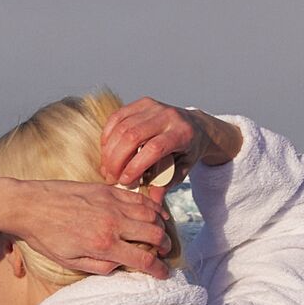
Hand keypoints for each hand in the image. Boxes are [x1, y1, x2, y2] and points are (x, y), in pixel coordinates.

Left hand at [0, 174, 173, 276]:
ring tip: (161, 235)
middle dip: (165, 247)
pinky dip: (151, 207)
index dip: (158, 269)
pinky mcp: (108, 190)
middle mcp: (113, 223)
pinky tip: (153, 213)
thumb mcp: (69, 262)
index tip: (163, 274)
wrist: (29, 205)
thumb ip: (99, 266)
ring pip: (151, 214)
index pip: (143, 259)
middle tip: (164, 253)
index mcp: (104, 245)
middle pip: (155, 235)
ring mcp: (113, 203)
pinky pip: (139, 198)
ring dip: (161, 226)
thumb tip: (121, 266)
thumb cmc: (46, 237)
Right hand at [99, 98, 241, 188]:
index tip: (125, 182)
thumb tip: (153, 201)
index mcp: (182, 133)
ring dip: (109, 150)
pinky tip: (107, 151)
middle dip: (116, 160)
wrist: (196, 125)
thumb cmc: (187, 151)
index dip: (135, 166)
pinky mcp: (142, 103)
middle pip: (132, 136)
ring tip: (107, 168)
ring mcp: (154, 106)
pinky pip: (117, 117)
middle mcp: (168, 116)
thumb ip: (167, 184)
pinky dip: (108, 135)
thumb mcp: (182, 169)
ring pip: (122, 127)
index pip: (153, 148)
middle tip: (111, 177)